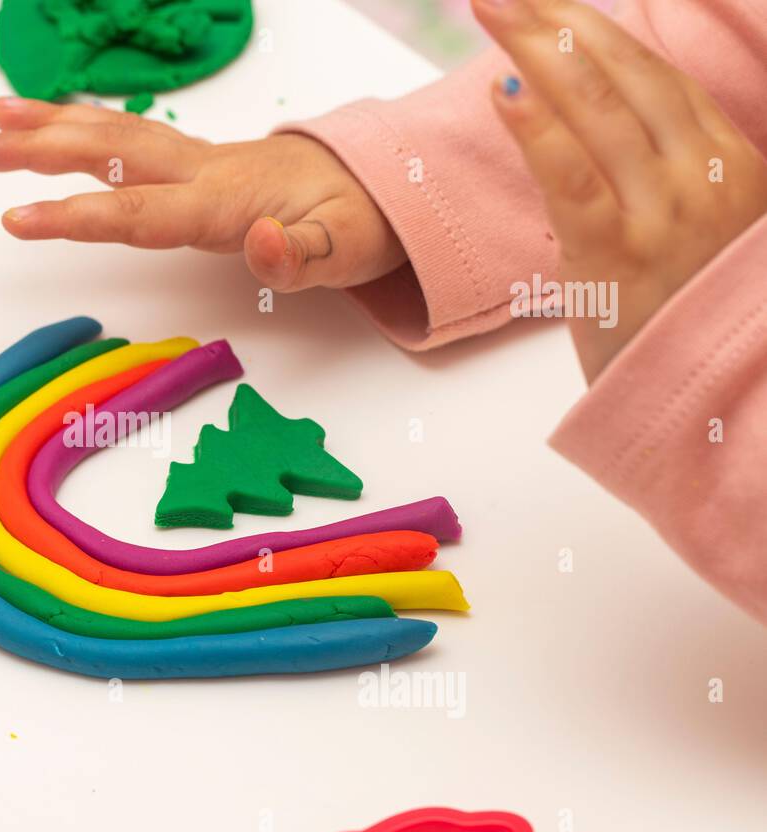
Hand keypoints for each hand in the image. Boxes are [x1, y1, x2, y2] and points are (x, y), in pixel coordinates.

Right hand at [0, 96, 405, 291]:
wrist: (384, 183)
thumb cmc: (363, 224)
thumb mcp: (348, 252)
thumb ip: (304, 257)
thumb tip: (261, 247)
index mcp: (225, 200)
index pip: (137, 211)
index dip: (75, 216)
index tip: (16, 218)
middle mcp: (201, 171)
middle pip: (107, 154)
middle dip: (37, 152)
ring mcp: (198, 160)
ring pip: (113, 135)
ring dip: (49, 128)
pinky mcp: (198, 161)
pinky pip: (130, 135)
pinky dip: (85, 124)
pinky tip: (52, 124)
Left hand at [475, 0, 766, 381]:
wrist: (725, 399)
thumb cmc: (701, 321)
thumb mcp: (711, 234)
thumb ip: (676, 178)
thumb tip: (617, 134)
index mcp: (731, 161)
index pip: (657, 78)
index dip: (600, 34)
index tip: (553, 5)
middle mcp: (704, 173)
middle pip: (624, 75)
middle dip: (560, 22)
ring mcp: (665, 211)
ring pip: (597, 111)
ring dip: (537, 51)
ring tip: (491, 10)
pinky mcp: (619, 255)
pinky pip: (572, 179)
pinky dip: (536, 131)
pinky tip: (502, 91)